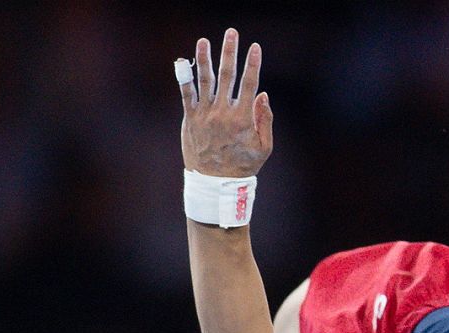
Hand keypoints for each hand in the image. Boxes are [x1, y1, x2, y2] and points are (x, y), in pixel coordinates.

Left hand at [179, 28, 272, 176]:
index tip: (255, 47)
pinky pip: (187, 94)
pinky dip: (185, 77)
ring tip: (204, 41)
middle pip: (228, 76)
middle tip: (232, 33)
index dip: (253, 64)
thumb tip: (262, 94)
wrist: (214, 183)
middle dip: (230, 52)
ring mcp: (205, 114)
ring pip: (205, 80)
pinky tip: (183, 61)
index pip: (249, 84)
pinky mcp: (191, 118)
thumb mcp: (263, 147)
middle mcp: (223, 112)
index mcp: (243, 118)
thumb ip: (265, 120)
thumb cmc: (243, 166)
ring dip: (205, 58)